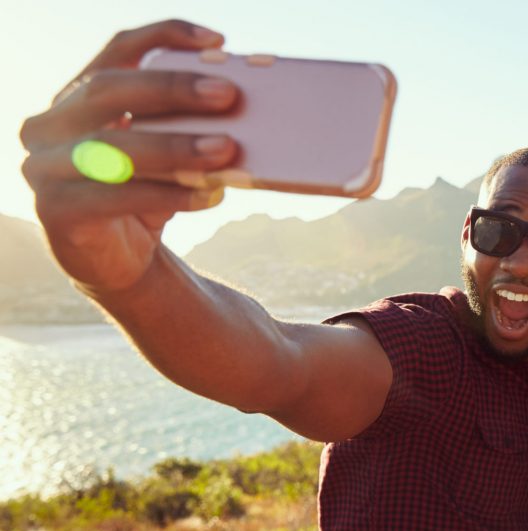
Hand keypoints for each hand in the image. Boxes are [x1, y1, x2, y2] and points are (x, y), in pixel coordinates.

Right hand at [19, 20, 239, 293]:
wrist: (119, 262)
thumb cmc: (146, 194)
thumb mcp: (165, 154)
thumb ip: (185, 126)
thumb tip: (247, 105)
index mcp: (77, 95)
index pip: (118, 50)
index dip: (163, 35)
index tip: (216, 42)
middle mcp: (50, 124)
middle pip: (109, 91)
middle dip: (171, 89)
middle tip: (228, 94)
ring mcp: (43, 167)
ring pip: (112, 147)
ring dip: (175, 147)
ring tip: (226, 148)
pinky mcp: (55, 211)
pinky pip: (115, 197)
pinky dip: (168, 194)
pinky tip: (209, 195)